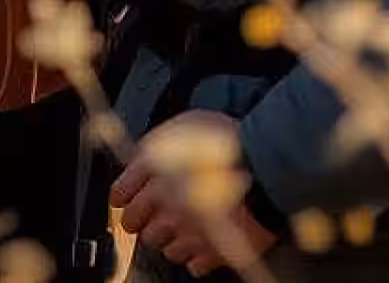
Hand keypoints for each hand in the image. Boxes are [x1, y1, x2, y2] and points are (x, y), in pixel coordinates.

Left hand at [113, 119, 278, 277]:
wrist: (268, 165)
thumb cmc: (230, 140)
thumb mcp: (186, 123)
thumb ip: (158, 144)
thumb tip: (140, 160)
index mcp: (155, 167)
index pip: (119, 195)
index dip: (125, 197)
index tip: (130, 199)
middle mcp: (165, 201)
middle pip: (134, 226)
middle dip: (144, 219)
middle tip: (159, 213)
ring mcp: (187, 229)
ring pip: (161, 246)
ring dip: (171, 237)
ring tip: (187, 223)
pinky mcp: (211, 251)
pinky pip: (191, 263)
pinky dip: (197, 255)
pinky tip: (205, 238)